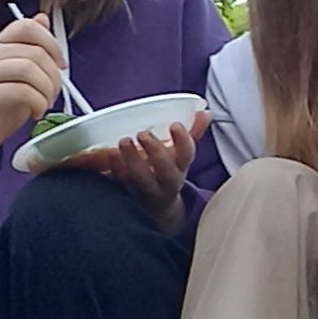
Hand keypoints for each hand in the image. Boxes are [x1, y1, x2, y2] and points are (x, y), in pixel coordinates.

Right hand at [0, 15, 66, 158]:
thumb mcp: (18, 75)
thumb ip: (30, 48)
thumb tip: (42, 19)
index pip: (26, 26)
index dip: (51, 43)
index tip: (60, 64)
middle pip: (34, 51)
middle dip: (54, 75)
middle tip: (54, 93)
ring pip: (29, 69)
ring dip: (47, 90)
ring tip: (45, 104)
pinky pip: (21, 91)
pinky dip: (37, 103)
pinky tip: (36, 113)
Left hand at [67, 110, 205, 229]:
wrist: (158, 206)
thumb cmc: (168, 172)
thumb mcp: (181, 156)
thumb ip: (193, 132)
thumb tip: (205, 112)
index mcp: (181, 167)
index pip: (187, 154)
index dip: (183, 140)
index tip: (175, 125)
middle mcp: (168, 181)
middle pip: (166, 170)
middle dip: (156, 151)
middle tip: (143, 134)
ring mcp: (149, 190)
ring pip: (144, 179)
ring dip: (134, 160)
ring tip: (124, 141)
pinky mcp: (131, 194)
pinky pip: (124, 184)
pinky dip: (118, 169)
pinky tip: (112, 154)